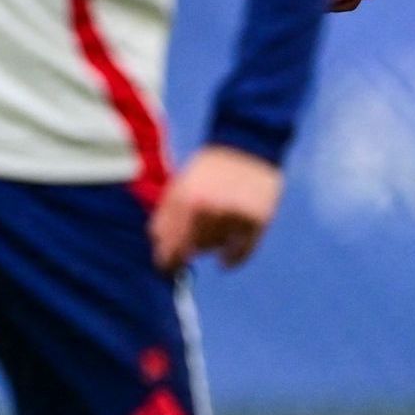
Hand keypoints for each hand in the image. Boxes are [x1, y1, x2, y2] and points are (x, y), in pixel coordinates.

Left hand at [149, 144, 284, 270]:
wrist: (246, 146)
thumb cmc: (209, 168)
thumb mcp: (180, 185)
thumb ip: (165, 215)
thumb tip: (157, 246)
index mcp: (186, 199)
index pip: (171, 245)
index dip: (167, 261)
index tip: (167, 268)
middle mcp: (210, 208)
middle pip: (193, 249)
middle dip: (191, 246)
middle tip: (196, 235)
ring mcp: (235, 215)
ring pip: (216, 248)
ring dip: (212, 243)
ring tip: (217, 222)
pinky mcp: (257, 220)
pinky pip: (240, 252)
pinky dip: (232, 258)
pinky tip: (226, 257)